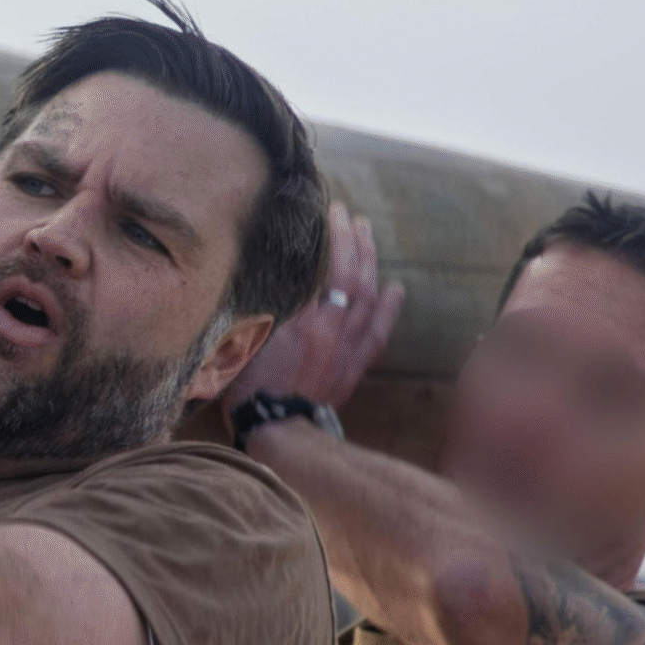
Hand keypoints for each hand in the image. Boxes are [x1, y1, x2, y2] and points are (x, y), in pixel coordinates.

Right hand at [223, 202, 404, 414]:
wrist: (278, 432)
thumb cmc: (252, 391)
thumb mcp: (247, 344)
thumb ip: (268, 314)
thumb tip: (282, 286)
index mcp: (306, 323)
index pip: (330, 270)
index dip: (337, 238)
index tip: (336, 212)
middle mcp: (333, 332)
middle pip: (355, 279)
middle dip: (357, 244)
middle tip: (356, 218)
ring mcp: (348, 350)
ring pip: (371, 300)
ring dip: (373, 266)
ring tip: (370, 238)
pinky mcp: (354, 368)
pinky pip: (378, 333)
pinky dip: (390, 309)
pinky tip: (396, 289)